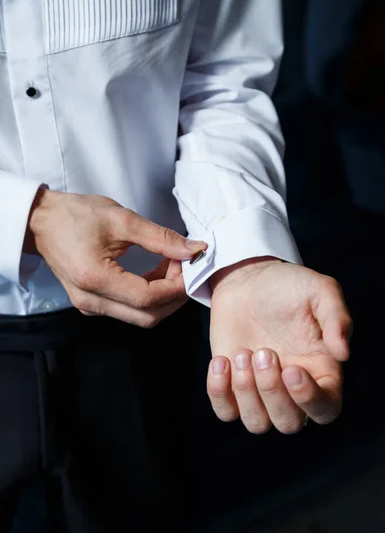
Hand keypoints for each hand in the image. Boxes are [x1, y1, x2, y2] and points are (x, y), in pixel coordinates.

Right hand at [26, 189, 205, 326]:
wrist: (41, 221)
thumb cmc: (75, 215)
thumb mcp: (122, 219)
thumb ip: (161, 237)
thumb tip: (194, 249)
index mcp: (94, 278)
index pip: (148, 298)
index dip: (177, 285)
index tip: (189, 264)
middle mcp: (90, 301)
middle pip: (148, 316)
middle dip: (175, 295)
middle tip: (184, 266)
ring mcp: (89, 306)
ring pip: (141, 317)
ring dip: (163, 296)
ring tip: (170, 265)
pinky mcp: (92, 305)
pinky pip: (129, 310)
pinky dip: (149, 296)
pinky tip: (155, 273)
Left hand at [207, 258, 351, 433]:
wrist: (248, 279)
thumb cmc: (289, 286)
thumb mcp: (320, 290)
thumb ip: (337, 318)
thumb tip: (344, 353)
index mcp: (321, 371)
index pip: (325, 409)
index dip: (309, 399)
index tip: (291, 369)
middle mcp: (292, 389)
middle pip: (288, 423)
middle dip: (271, 391)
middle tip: (263, 351)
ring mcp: (260, 390)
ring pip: (257, 423)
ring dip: (246, 393)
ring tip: (240, 354)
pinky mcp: (232, 385)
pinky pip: (226, 412)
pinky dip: (219, 393)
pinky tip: (221, 361)